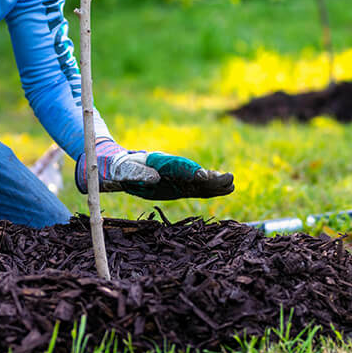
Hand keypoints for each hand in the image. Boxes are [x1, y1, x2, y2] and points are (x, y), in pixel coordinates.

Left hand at [75, 140, 233, 199]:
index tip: (202, 175)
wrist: (120, 166)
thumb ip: (137, 173)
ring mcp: (176, 177)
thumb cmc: (120, 168)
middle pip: (193, 172)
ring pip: (198, 180)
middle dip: (210, 176)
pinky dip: (210, 189)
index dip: (190, 170)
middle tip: (228, 179)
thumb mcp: (124, 170)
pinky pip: (196, 188)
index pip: (177, 166)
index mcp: (158, 162)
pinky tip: (224, 189)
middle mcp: (171, 168)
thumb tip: (154, 178)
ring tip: (231, 184)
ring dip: (214, 183)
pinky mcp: (178, 185)